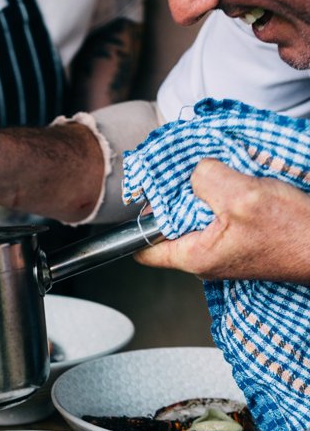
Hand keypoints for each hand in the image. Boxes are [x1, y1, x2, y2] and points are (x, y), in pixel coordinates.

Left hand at [135, 159, 309, 283]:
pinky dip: (223, 197)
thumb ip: (207, 179)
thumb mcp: (241, 196)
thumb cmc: (290, 231)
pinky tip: (237, 184)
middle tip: (190, 172)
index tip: (149, 193)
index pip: (143, 249)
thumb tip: (195, 172)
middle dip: (176, 198)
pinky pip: (220, 216)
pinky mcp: (241, 240)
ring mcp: (222, 251)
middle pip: (170, 227)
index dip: (140, 220)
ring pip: (197, 217)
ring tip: (218, 175)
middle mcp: (204, 258)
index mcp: (194, 256)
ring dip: (204, 194)